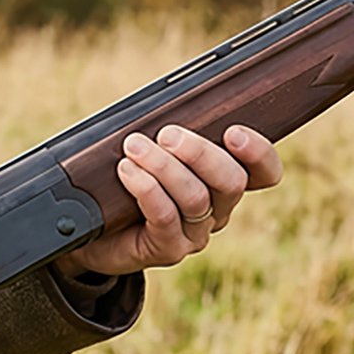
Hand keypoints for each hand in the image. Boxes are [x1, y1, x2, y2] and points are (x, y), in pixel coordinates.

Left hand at [55, 123, 282, 278]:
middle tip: (167, 134)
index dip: (259, 153)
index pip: (264, 173)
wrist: (90, 225)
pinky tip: (127, 171)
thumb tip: (174, 103)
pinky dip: (146, 188)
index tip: (233, 132)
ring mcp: (195, 234)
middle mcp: (217, 211)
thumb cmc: (123, 179)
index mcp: (223, 182)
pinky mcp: (168, 250)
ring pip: (197, 198)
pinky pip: (166, 217)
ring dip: (164, 166)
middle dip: (200, 152)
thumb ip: (172, 133)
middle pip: (232, 182)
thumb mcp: (152, 148)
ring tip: (134, 148)